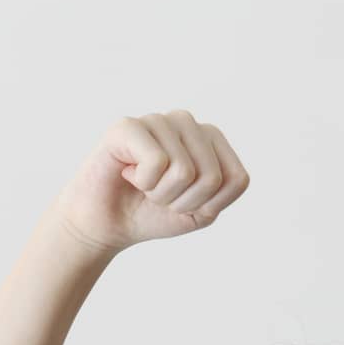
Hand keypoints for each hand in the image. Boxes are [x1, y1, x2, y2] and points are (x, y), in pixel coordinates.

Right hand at [52, 108, 249, 256]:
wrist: (106, 224)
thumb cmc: (152, 213)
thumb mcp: (201, 212)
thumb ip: (224, 189)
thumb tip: (216, 164)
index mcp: (210, 140)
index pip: (237, 180)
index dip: (210, 205)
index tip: (185, 202)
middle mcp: (187, 121)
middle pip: (212, 177)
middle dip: (184, 202)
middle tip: (159, 195)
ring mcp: (159, 120)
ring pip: (184, 171)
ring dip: (161, 194)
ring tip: (144, 184)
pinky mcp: (129, 125)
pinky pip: (157, 162)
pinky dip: (144, 182)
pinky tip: (129, 173)